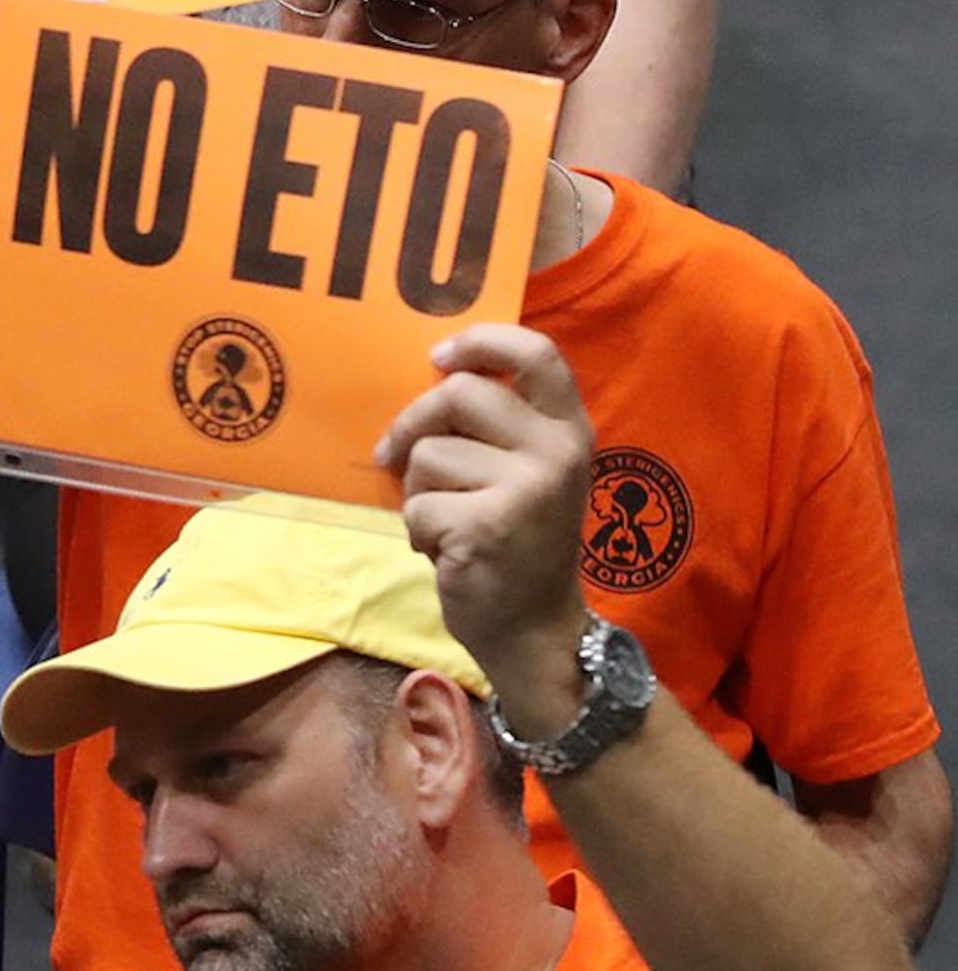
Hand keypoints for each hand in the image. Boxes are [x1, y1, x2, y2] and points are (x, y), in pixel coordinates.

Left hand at [376, 323, 599, 711]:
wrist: (535, 630)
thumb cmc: (518, 542)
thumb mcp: (526, 473)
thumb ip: (497, 427)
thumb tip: (429, 376)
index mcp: (569, 431)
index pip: (538, 353)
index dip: (483, 341)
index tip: (441, 356)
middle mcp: (557, 453)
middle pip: (457, 393)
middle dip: (414, 424)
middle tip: (401, 456)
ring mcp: (526, 489)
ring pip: (427, 453)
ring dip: (418, 491)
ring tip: (448, 522)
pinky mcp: (487, 525)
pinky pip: (416, 504)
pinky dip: (417, 531)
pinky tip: (448, 552)